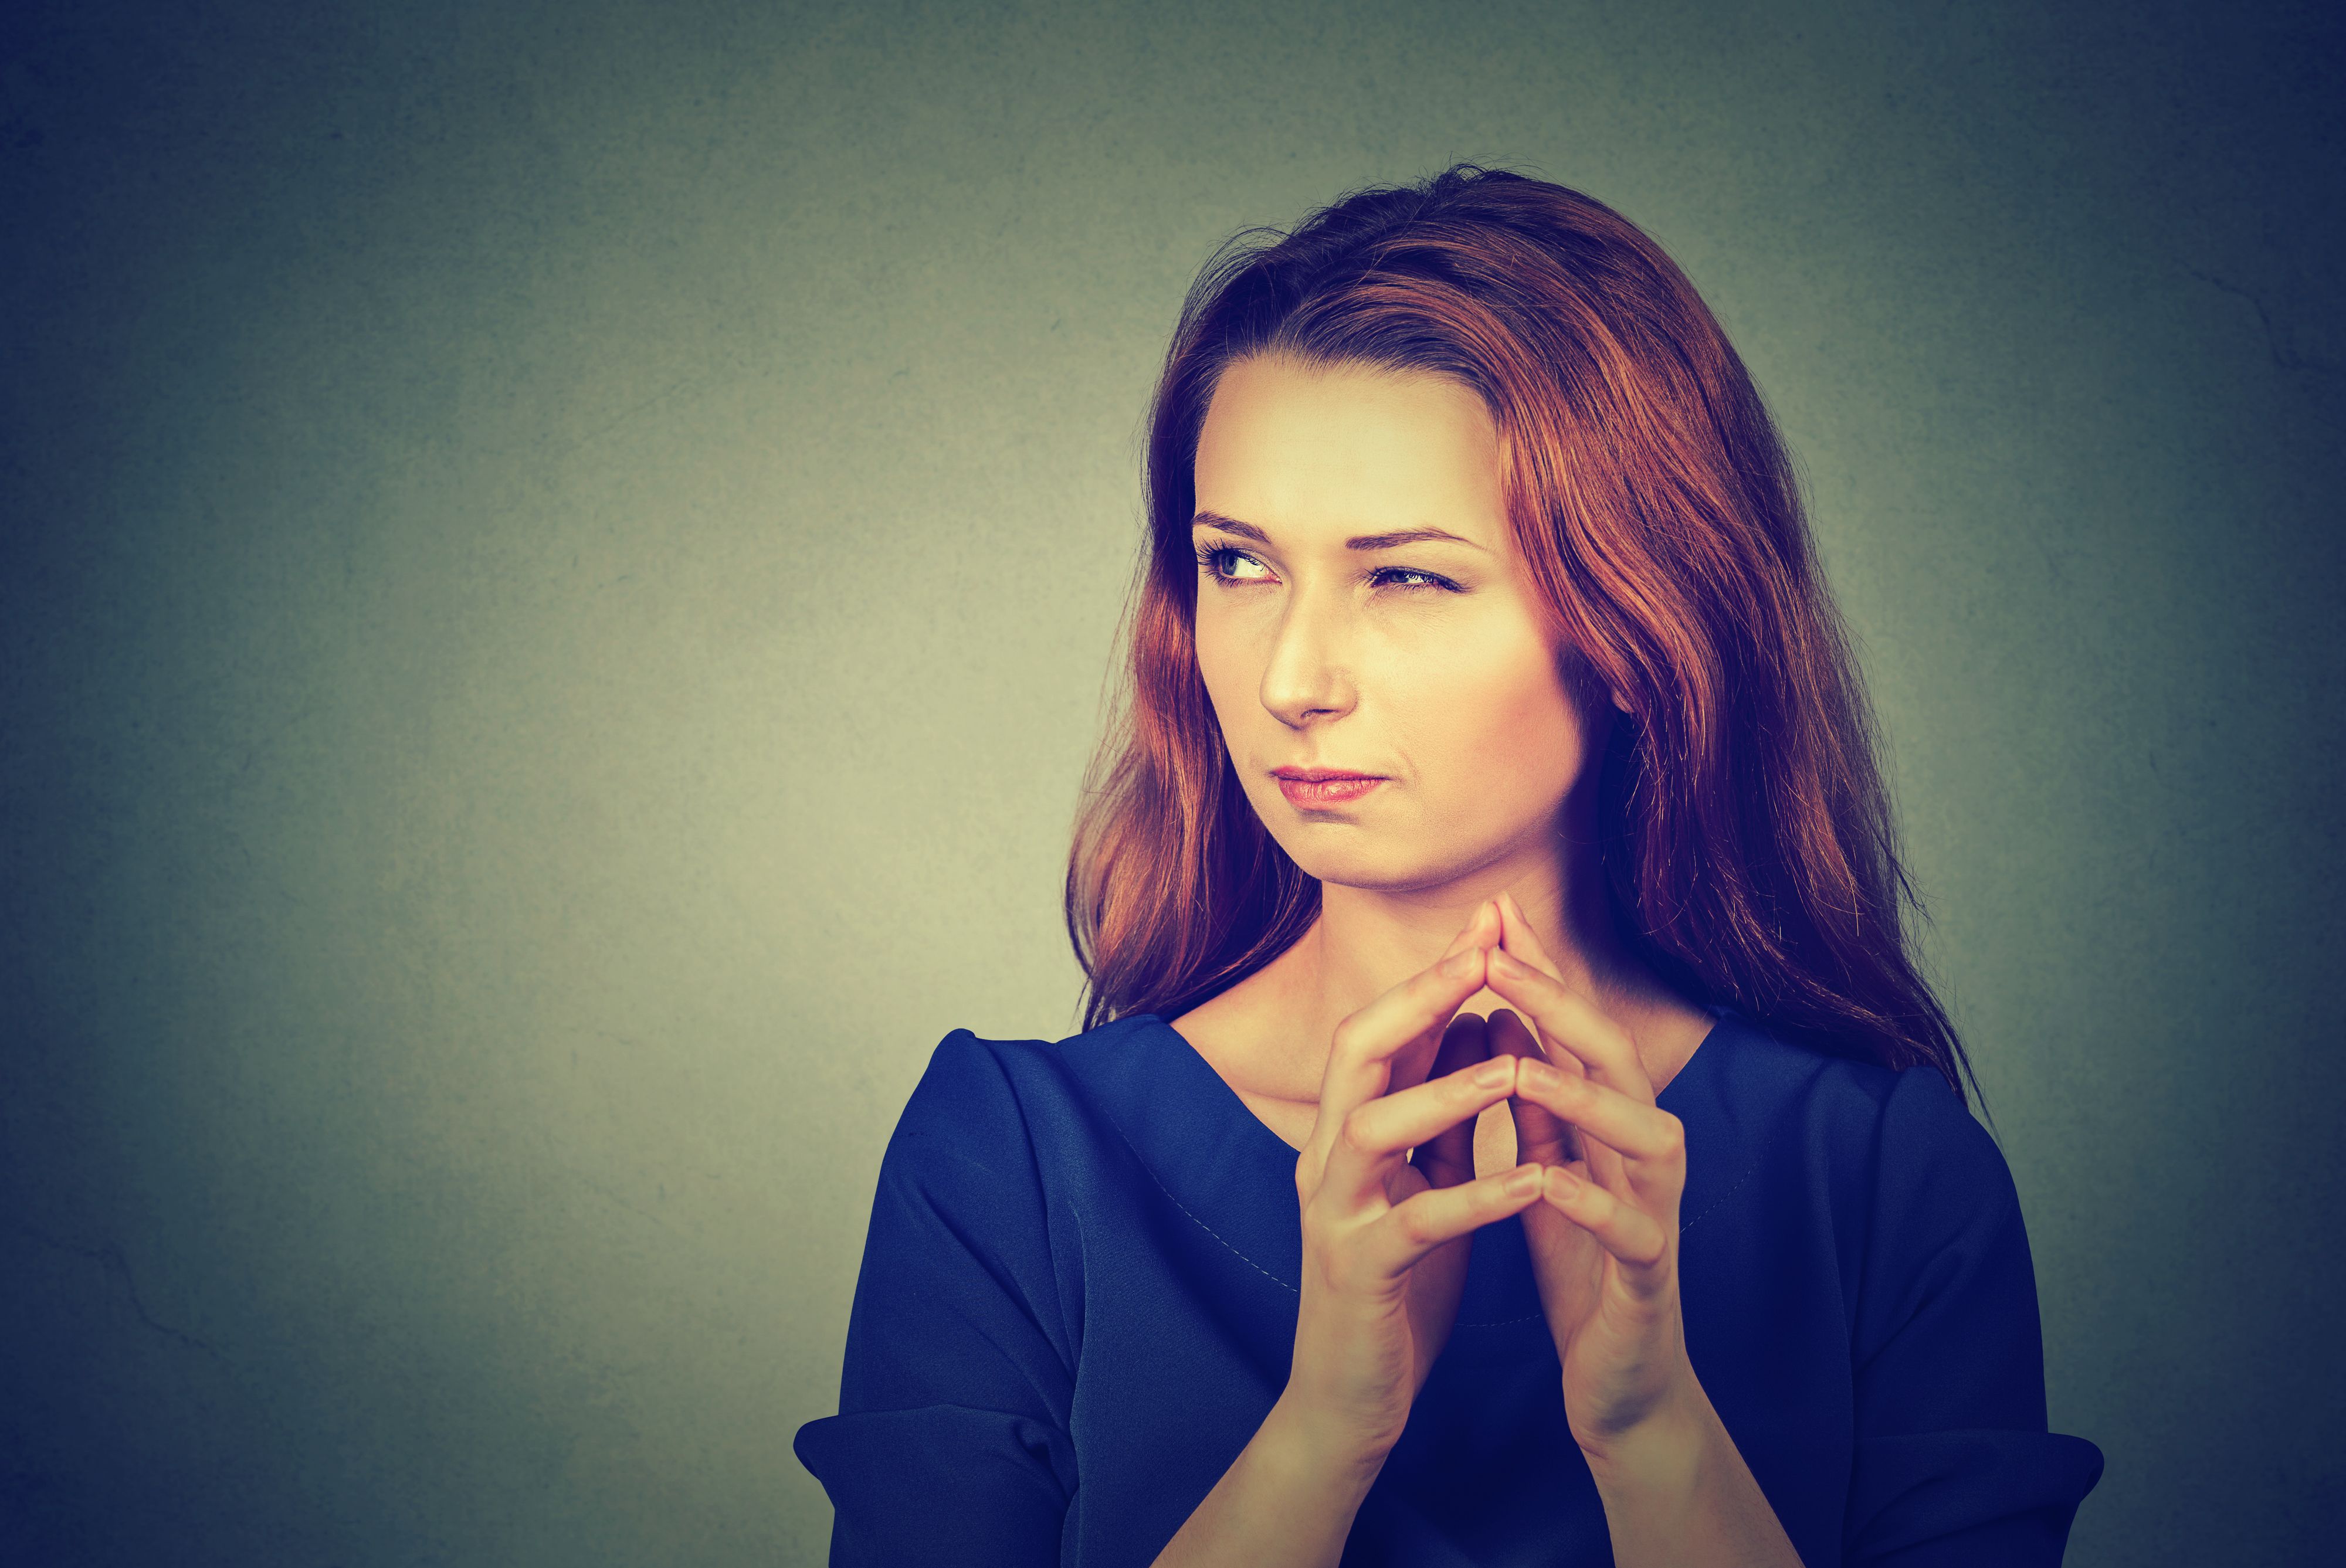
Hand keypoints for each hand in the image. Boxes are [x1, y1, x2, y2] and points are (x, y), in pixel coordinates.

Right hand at [1281, 923, 1547, 1462]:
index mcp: (1343, 1131)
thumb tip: (1472, 1020)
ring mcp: (1334, 1215)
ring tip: (1515, 1065)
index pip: (1376, 1029)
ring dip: (1444, 1090)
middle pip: (1354, 1052)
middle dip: (1417, 997)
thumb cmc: (1394, 1284)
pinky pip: (1415, 1224)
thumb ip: (1440, 1109)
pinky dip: (1474, 1196)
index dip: (1429, 975)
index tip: (1488, 924)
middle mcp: (1325, 1159)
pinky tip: (1532, 1178)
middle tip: (1483, 953)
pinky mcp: (1359, 1273)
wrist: (1347, 1396)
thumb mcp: (1422, 1181)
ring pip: (1371, 1129)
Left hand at [1474, 891, 1698, 1458]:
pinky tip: (1550, 1182)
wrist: (1621, 1379)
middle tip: (1498, 954)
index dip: (1539, 971)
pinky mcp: (1648, 1279)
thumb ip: (1534, 1099)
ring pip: (1644, 1136)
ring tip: (1523, 1063)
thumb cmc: (1583, 1263)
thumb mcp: (1549, 1167)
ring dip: (1584, 1096)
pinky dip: (1593, 1204)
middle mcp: (1645, 1153)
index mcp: (1614, 1125)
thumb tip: (1502, 1011)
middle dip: (1560, 1003)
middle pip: (1619, 1060)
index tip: (1491, 912)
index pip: (1576, 1030)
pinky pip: (1631, 1233)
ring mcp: (1655, 1213)